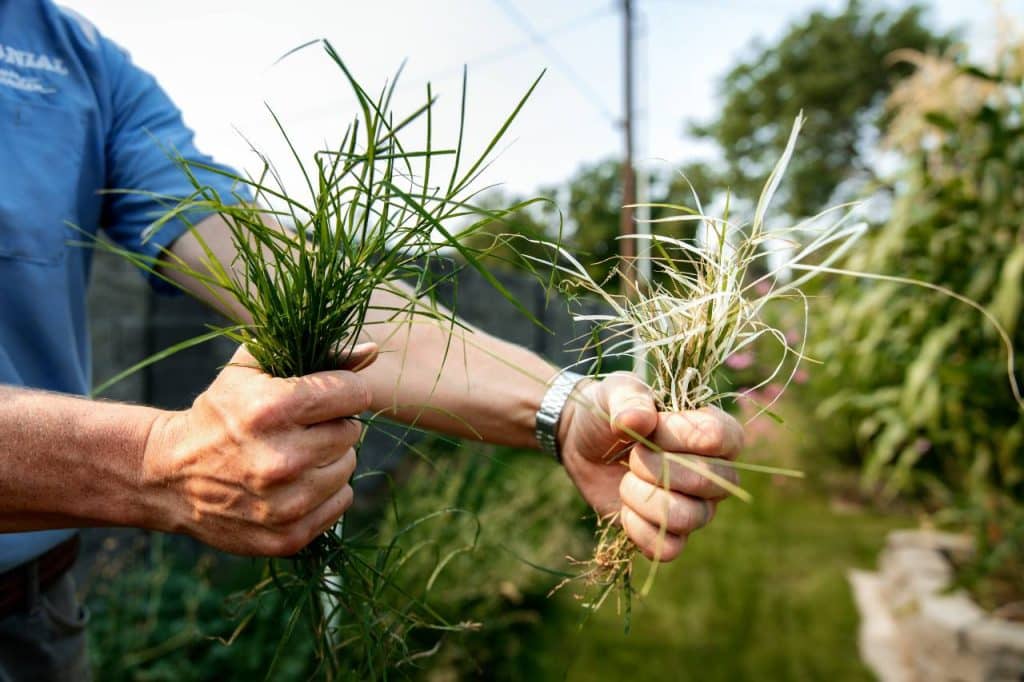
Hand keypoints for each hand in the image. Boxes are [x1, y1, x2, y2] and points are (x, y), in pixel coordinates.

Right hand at [140, 343, 376, 555]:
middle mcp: (282, 460)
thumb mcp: (252, 370)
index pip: (353, 394)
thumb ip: (317, 353)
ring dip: (329, 459)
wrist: (168, 477)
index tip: (323, 396)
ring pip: (348, 467)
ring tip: (293, 456)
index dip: (342, 390)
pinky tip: (292, 484)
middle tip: (299, 429)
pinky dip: (325, 492)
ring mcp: (286, 504)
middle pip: (351, 432)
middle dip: (330, 425)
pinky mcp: (288, 536)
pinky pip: (341, 502)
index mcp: (272, 410)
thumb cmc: (218, 413)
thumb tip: (374, 349)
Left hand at [558, 372, 743, 560]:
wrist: (581, 440)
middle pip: (710, 483)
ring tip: (626, 480)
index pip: (722, 439)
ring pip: (690, 518)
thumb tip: (638, 421)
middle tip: (633, 454)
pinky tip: (624, 509)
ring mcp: (695, 505)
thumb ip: (628, 399)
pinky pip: (669, 548)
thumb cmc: (610, 410)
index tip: (652, 428)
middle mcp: (714, 472)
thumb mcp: (615, 392)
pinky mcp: (669, 533)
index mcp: (712, 430)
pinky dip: (639, 530)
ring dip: (645, 498)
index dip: (681, 437)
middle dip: (659, 468)